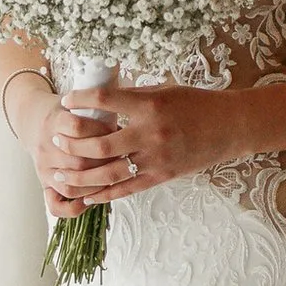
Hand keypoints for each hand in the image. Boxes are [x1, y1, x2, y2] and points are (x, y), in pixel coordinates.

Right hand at [13, 78, 124, 217]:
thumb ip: (99, 104)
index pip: (78, 127)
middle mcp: (46, 146)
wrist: (34, 118)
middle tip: (126, 158)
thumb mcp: (79, 100)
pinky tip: (91, 202)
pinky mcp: (43, 183)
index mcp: (55, 120)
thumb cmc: (67, 110)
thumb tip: (130, 108)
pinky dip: (74, 208)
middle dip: (106, 161)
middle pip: (78, 160)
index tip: (121, 130)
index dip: (102, 130)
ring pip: (71, 185)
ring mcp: (44, 167)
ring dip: (96, 185)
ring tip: (115, 180)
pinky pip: (56, 205)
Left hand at [55, 83, 245, 205]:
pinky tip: (88, 195)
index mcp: (150, 106)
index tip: (65, 101)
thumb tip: (100, 101)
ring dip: (81, 175)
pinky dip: (105, 194)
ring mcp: (156, 159)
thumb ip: (133, 97)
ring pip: (109, 174)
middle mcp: (151, 134)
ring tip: (61, 173)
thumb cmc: (196, 103)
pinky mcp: (162, 176)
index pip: (105, 102)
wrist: (230, 127)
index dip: (80, 101)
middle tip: (55, 140)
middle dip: (72, 145)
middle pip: (100, 145)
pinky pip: (128, 189)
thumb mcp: (164, 90)